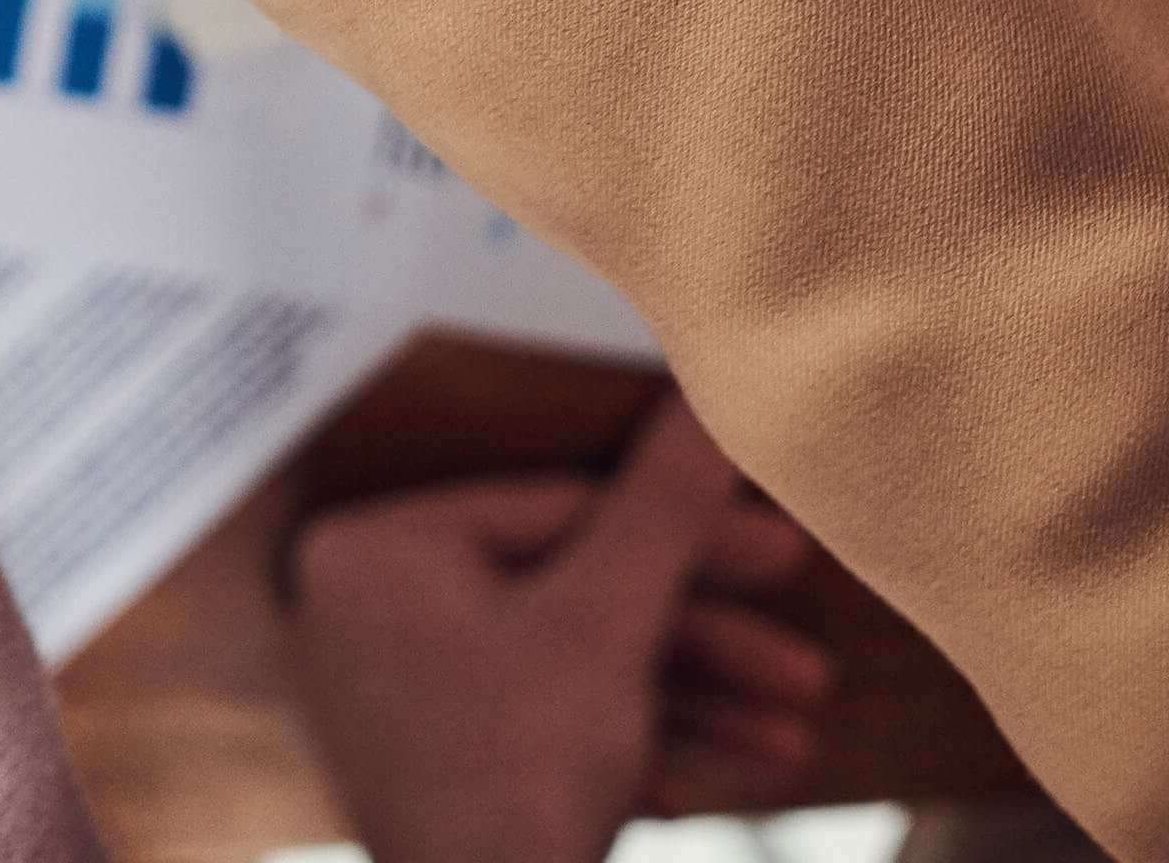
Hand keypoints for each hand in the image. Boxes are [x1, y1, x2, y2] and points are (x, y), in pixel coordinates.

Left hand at [285, 396, 836, 862]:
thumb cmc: (525, 779)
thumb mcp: (610, 624)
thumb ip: (665, 505)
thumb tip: (710, 389)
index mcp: (376, 549)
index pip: (559, 512)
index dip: (688, 533)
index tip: (786, 551)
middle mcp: (362, 610)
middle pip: (570, 593)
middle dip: (702, 636)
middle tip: (807, 663)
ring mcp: (391, 695)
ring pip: (571, 667)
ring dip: (693, 698)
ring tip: (798, 733)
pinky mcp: (430, 765)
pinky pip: (545, 727)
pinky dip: (639, 742)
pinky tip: (746, 768)